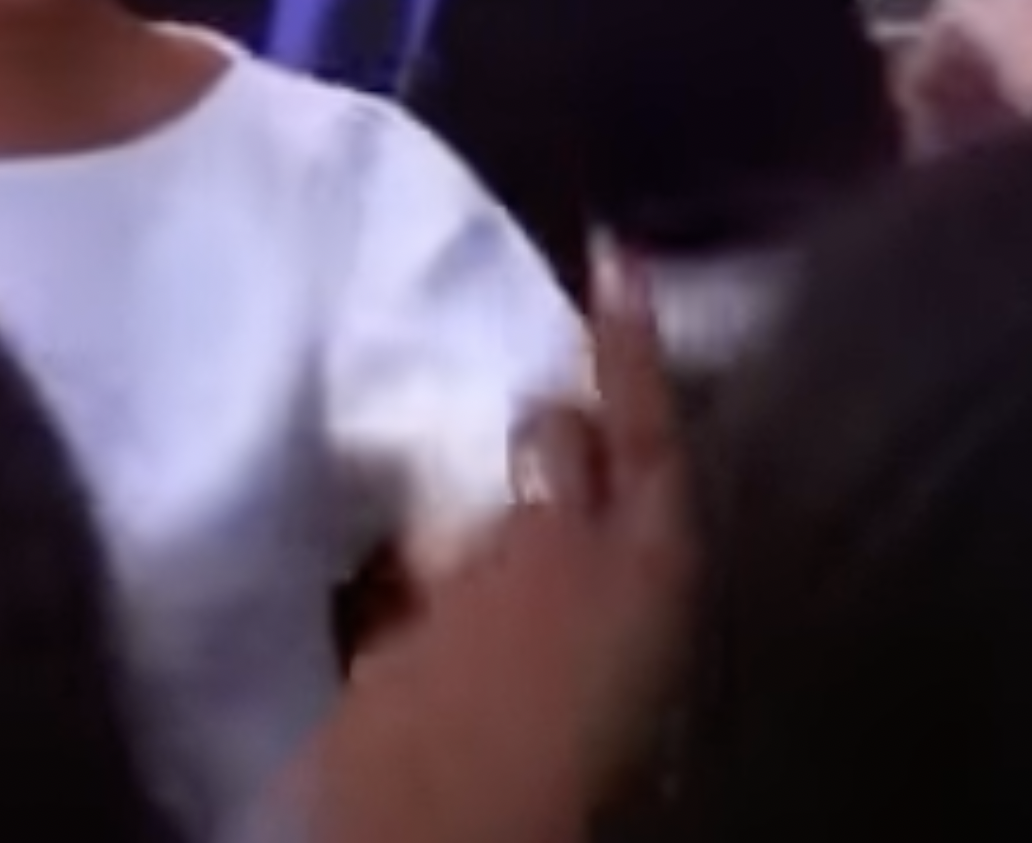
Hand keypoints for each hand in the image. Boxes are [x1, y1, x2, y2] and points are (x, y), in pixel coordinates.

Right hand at [311, 251, 691, 842]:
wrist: (417, 821)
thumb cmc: (497, 687)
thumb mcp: (543, 562)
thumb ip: (563, 480)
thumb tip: (556, 415)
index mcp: (649, 567)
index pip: (653, 429)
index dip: (633, 342)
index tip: (611, 246)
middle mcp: (604, 595)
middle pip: (589, 470)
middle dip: (554, 393)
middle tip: (519, 295)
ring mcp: (525, 631)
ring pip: (509, 511)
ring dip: (476, 449)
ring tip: (436, 360)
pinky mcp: (447, 660)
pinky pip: (437, 560)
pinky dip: (413, 514)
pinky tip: (378, 468)